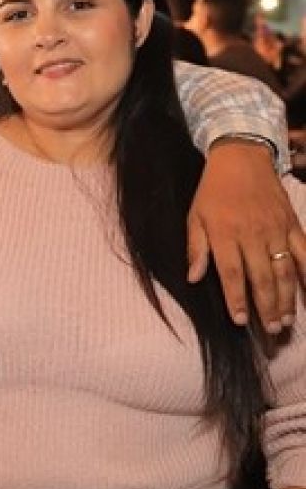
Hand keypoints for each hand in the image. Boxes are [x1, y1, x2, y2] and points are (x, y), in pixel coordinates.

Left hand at [189, 139, 305, 331]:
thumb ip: (196, 248)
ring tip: (286, 320)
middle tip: (271, 330)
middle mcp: (252, 234)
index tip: (240, 320)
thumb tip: (193, 278)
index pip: (231, 273)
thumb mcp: (194, 216)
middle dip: (266, 307)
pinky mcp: (293, 224)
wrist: (241, 158)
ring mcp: (276, 229)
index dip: (236, 298)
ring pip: (285, 270)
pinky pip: (305, 252)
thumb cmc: (212, 191)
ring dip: (287, 298)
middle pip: (261, 277)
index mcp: (224, 234)